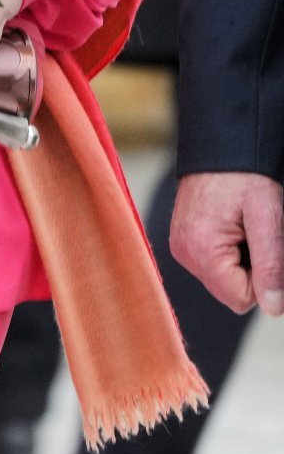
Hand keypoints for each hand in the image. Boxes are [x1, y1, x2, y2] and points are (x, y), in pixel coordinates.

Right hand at [170, 172, 283, 316]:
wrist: (220, 146)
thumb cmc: (245, 176)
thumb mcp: (267, 217)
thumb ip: (271, 264)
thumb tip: (273, 307)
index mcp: (201, 251)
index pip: (242, 299)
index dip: (263, 277)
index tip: (262, 242)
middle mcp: (184, 253)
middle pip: (231, 291)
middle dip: (251, 269)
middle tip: (252, 232)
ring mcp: (180, 247)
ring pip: (223, 279)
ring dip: (241, 260)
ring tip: (241, 226)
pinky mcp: (183, 240)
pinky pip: (213, 264)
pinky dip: (228, 251)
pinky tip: (231, 226)